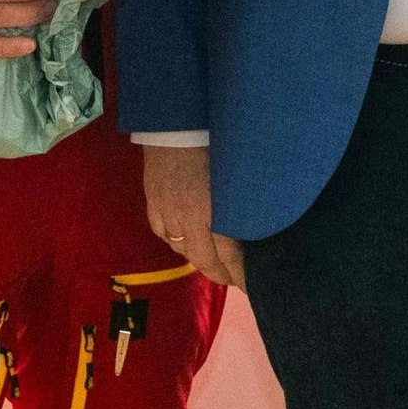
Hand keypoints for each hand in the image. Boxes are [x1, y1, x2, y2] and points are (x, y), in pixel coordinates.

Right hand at [139, 143, 247, 289]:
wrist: (174, 123)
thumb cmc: (213, 142)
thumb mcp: (236, 176)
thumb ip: (242, 204)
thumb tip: (255, 224)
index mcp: (211, 212)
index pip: (227, 256)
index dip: (239, 274)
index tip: (249, 285)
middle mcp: (187, 219)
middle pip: (203, 261)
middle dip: (219, 275)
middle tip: (233, 280)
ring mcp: (166, 212)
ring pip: (182, 249)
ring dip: (199, 259)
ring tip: (213, 262)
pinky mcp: (152, 203)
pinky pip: (164, 233)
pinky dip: (177, 242)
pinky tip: (186, 241)